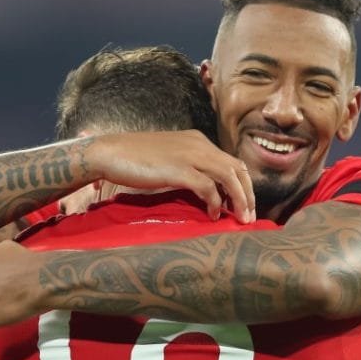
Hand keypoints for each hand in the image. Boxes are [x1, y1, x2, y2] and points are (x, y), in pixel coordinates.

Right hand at [91, 130, 255, 222]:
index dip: (243, 184)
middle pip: (237, 168)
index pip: (231, 161)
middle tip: (249, 217)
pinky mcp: (179, 170)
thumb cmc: (135, 159)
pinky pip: (208, 187)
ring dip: (239, 200)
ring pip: (229, 177)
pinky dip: (215, 202)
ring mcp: (190, 156)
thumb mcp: (169, 159)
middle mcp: (199, 144)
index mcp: (198, 140)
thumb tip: (203, 190)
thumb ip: (188, 168)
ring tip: (240, 218)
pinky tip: (212, 215)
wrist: (110, 153)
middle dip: (248, 194)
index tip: (244, 204)